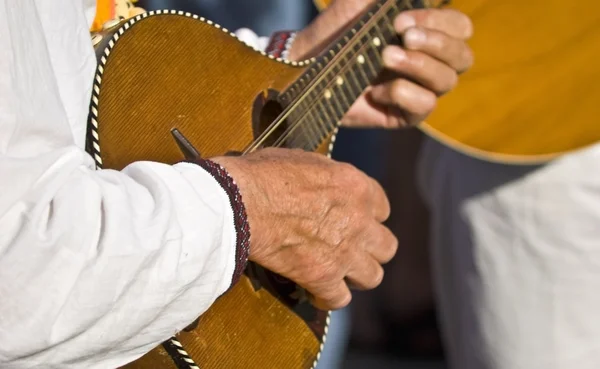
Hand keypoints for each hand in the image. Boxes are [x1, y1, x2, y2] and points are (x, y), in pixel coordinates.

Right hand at [212, 148, 396, 309]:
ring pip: (373, 276)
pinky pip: (339, 299)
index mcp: (356, 187)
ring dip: (356, 276)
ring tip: (340, 274)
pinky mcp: (323, 277)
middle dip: (370, 249)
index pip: (383, 208)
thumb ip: (324, 176)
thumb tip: (320, 183)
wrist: (241, 202)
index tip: (356, 220)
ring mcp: (344, 252)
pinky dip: (328, 298)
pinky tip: (317, 292)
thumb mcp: (302, 159)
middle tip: (352, 249)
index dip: (368, 216)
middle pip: (386, 246)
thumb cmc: (263, 176)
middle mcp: (359, 221)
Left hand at [290, 3, 473, 127]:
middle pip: (462, 57)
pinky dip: (401, 94)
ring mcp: (419, 90)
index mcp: (427, 34)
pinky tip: (374, 90)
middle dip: (436, 43)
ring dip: (418, 65)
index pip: (459, 27)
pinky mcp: (405, 115)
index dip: (440, 22)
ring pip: (447, 81)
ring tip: (384, 57)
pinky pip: (424, 106)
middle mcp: (429, 63)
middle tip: (401, 36)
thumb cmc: (336, 32)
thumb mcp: (361, 2)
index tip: (401, 20)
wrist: (306, 66)